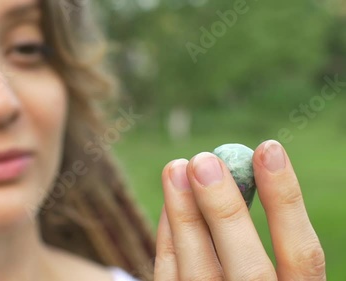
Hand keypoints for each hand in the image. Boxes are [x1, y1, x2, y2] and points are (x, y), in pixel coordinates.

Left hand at [154, 140, 325, 279]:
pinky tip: (171, 204)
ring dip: (184, 217)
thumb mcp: (275, 273)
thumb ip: (258, 238)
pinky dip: (169, 239)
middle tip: (203, 161)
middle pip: (248, 271)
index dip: (286, 201)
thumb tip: (229, 174)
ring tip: (175, 169)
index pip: (302, 256)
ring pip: (198, 274)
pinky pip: (169, 278)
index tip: (268, 148)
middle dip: (224, 212)